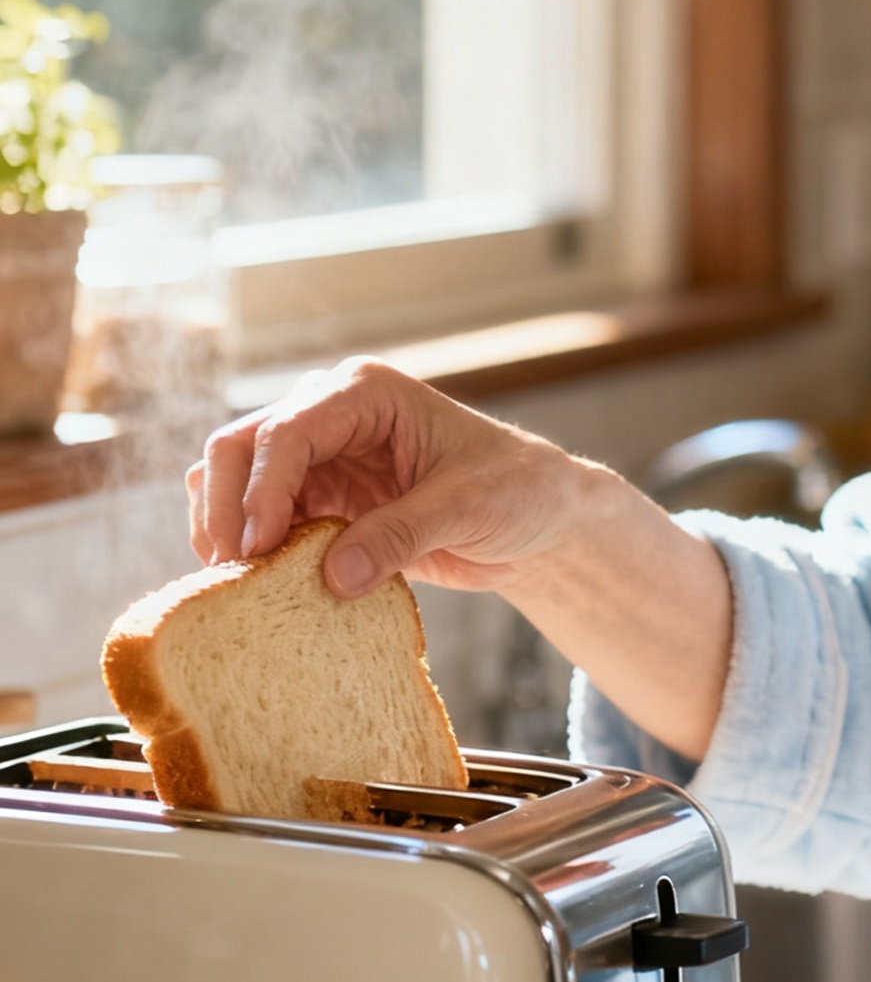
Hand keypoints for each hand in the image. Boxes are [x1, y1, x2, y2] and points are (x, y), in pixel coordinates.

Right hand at [188, 356, 592, 600]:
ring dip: (225, 528)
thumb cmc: (514, 490)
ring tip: (237, 585)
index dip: (262, 489)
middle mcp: (329, 414)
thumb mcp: (467, 508)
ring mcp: (319, 457)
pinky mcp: (319, 500)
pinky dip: (249, 550)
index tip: (258, 548)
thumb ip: (401, 535)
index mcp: (365, 393)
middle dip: (226, 507)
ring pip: (233, 481)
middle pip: (240, 448)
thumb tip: (334, 576)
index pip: (288, 431)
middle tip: (231, 573)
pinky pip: (259, 520)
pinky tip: (258, 587)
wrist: (534, 518)